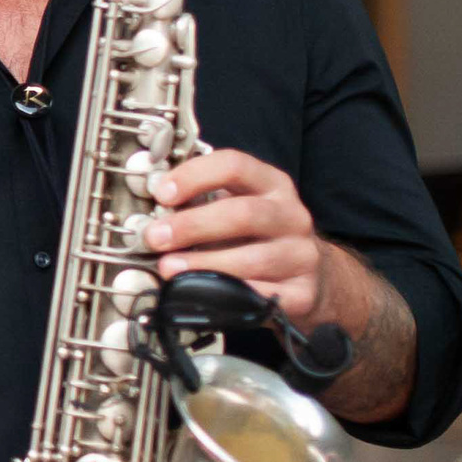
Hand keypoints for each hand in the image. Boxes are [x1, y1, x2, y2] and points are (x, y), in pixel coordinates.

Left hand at [144, 149, 328, 322]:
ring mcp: (301, 255)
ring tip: (169, 268)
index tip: (162, 194)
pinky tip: (202, 294)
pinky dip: (229, 296)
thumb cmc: (257, 239)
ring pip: (252, 259)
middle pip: (243, 214)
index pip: (235, 166)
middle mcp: (291, 215)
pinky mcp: (303, 292)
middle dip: (192, 225)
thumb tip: (152, 216)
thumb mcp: (236, 209)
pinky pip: (263, 296)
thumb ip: (201, 204)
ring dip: (203, 264)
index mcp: (272, 185)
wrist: (309, 278)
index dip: (195, 176)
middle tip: (156, 238)